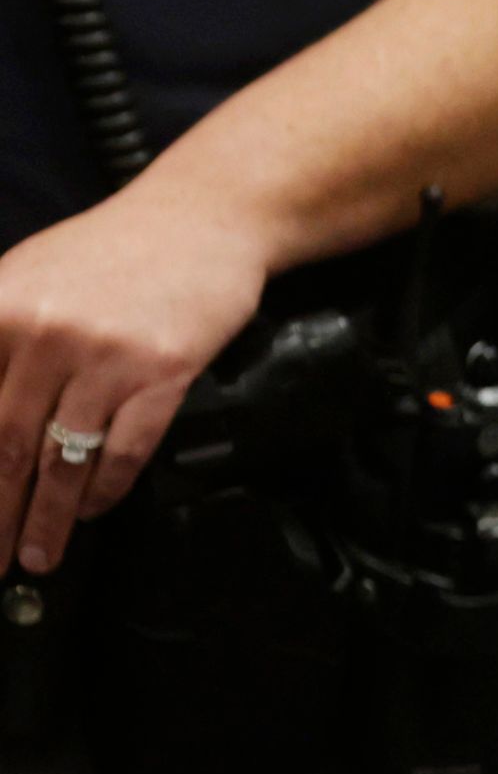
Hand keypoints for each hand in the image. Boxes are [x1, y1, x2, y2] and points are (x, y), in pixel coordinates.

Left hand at [0, 179, 277, 571]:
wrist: (202, 217)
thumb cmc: (113, 249)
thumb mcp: (24, 275)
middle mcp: (44, 333)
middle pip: (4, 446)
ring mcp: (106, 354)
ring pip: (63, 459)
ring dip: (47, 519)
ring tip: (38, 556)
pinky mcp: (162, 370)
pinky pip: (125, 448)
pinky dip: (104, 488)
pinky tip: (93, 509)